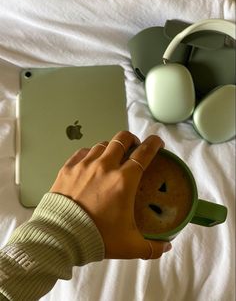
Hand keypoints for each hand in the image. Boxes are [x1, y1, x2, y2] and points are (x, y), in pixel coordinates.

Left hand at [50, 131, 171, 259]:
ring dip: (111, 148)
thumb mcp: (130, 245)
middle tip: (134, 149)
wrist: (60, 237)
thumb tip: (167, 247)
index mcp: (123, 180)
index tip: (158, 143)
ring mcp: (84, 165)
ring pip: (102, 144)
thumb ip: (152, 247)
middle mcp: (105, 166)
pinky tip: (91, 161)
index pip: (144, 153)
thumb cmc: (98, 238)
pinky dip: (91, 153)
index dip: (154, 144)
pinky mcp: (68, 168)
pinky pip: (83, 151)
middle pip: (122, 139)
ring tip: (112, 158)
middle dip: (131, 140)